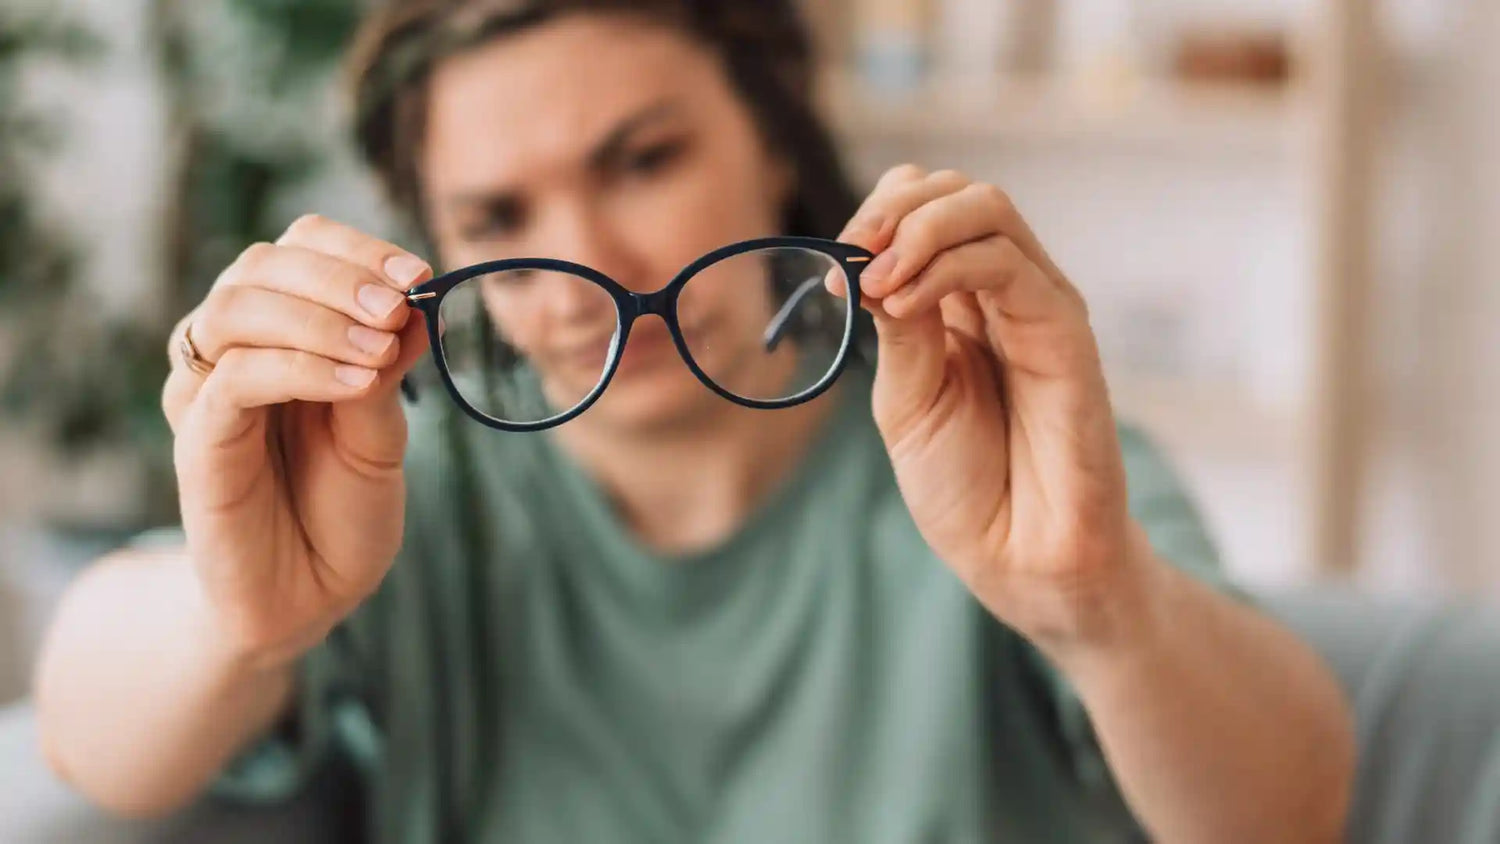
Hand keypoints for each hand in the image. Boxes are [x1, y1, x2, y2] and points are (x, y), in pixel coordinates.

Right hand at [162, 214, 432, 667]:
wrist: (309, 598)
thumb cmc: (342, 510)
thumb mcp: (382, 432)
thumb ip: (388, 368)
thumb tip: (418, 302)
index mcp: (281, 332)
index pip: (298, 248)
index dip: (355, 249)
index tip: (420, 271)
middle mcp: (233, 350)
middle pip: (261, 264)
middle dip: (340, 275)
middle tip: (402, 304)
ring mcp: (207, 393)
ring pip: (237, 308)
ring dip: (320, 317)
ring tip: (382, 350)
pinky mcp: (198, 441)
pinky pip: (234, 379)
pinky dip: (300, 368)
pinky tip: (357, 383)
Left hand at [837, 166, 1147, 650]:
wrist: (1018, 557)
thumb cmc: (966, 487)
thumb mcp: (905, 399)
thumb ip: (897, 329)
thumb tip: (871, 260)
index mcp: (959, 304)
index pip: (922, 209)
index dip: (875, 218)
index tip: (834, 268)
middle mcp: (1002, 292)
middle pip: (956, 191)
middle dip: (891, 209)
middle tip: (851, 256)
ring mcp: (1037, 305)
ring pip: (986, 207)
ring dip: (915, 228)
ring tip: (874, 280)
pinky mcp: (1065, 330)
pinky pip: (1008, 264)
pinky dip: (945, 265)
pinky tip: (904, 300)